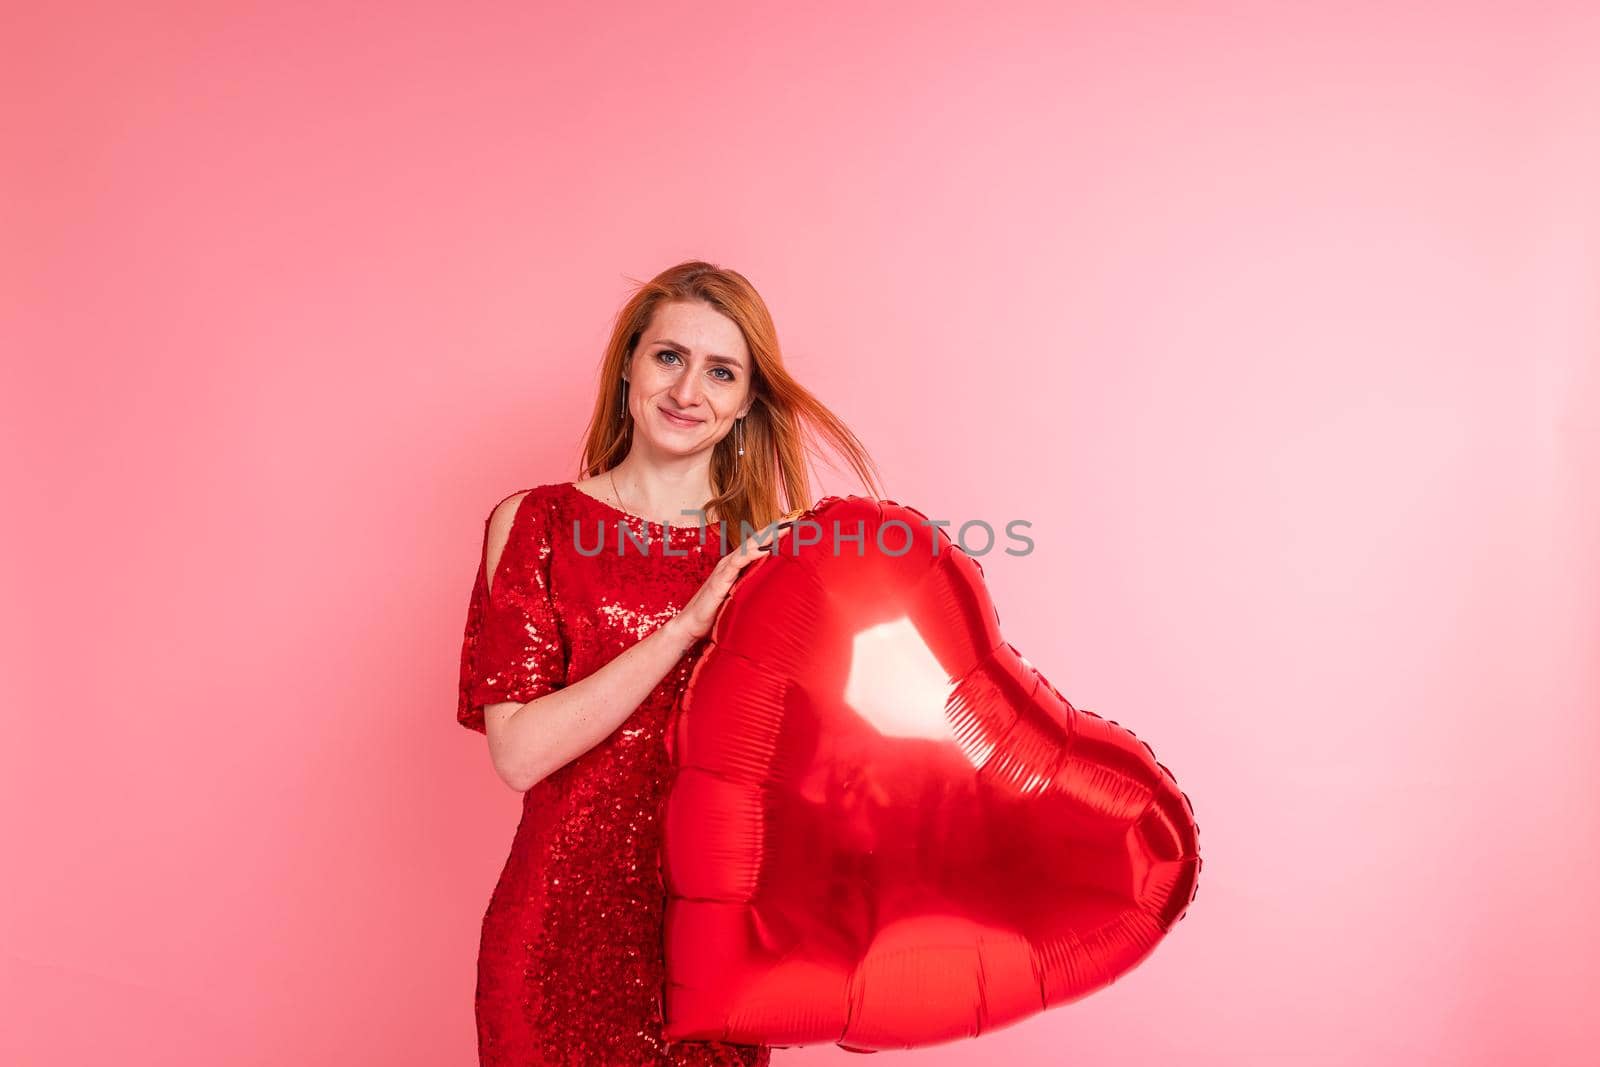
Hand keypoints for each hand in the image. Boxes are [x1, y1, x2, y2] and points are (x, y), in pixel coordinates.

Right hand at [669, 523, 790, 643]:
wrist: (691, 625)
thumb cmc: (715, 613)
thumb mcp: (739, 596)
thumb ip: (752, 587)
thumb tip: (773, 587)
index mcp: (736, 565)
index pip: (758, 544)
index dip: (774, 533)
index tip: (794, 524)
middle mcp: (731, 563)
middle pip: (756, 540)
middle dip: (775, 528)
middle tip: (795, 517)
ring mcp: (725, 569)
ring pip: (749, 546)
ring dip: (768, 536)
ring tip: (785, 526)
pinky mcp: (720, 580)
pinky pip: (738, 563)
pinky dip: (752, 554)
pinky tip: (765, 549)